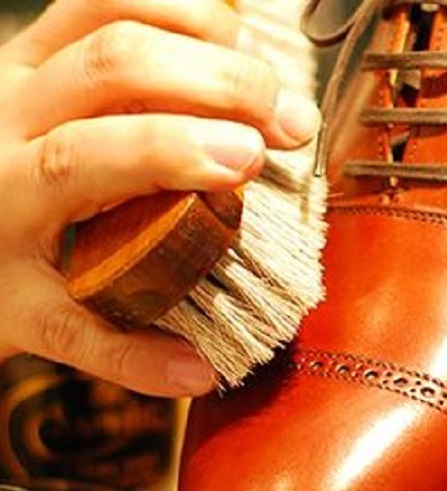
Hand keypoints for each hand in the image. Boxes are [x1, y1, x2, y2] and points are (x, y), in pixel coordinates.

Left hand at [0, 0, 320, 396]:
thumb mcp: (41, 322)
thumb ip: (121, 351)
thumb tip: (203, 372)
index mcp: (7, 192)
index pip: (85, 154)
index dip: (172, 148)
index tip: (251, 160)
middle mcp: (8, 113)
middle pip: (114, 63)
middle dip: (218, 85)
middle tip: (292, 124)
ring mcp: (22, 65)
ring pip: (114, 11)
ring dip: (209, 38)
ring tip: (271, 81)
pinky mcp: (40, 41)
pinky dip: (182, 9)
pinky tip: (231, 42)